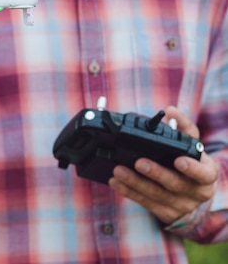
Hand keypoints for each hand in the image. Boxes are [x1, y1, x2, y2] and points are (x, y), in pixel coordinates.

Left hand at [109, 106, 218, 223]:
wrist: (193, 192)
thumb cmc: (191, 163)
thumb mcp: (191, 145)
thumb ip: (183, 126)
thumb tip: (171, 111)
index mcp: (206, 175)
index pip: (204, 173)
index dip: (192, 168)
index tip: (178, 160)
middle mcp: (196, 192)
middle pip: (174, 184)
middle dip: (155, 173)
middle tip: (139, 162)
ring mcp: (181, 205)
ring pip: (156, 195)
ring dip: (135, 183)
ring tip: (118, 170)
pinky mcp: (166, 213)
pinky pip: (145, 203)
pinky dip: (129, 192)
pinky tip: (116, 182)